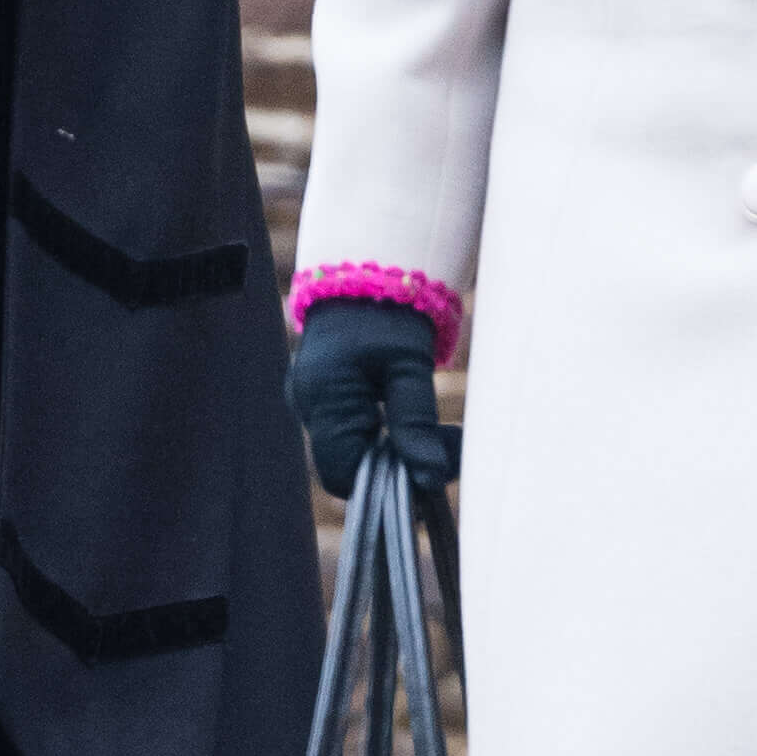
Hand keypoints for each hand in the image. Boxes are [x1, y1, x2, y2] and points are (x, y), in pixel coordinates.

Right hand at [289, 296, 458, 502]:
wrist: (365, 271)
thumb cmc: (388, 312)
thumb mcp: (410, 366)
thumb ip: (416, 424)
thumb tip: (430, 479)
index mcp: (324, 398)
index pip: (344, 475)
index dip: (388, 484)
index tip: (435, 467)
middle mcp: (307, 405)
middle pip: (349, 466)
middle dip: (399, 466)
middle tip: (449, 444)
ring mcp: (309, 401)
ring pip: (352, 451)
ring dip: (396, 451)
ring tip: (439, 433)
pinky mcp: (321, 397)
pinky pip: (350, 432)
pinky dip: (383, 436)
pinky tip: (413, 421)